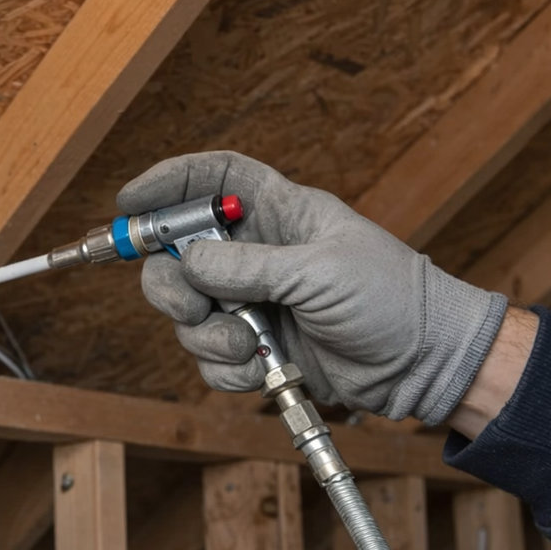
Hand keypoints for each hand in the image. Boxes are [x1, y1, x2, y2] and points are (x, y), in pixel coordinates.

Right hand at [122, 151, 506, 423]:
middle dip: (173, 284)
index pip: (212, 180)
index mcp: (278, 213)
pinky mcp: (257, 348)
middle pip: (178, 255)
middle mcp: (257, 254)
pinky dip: (227, 369)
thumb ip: (248, 265)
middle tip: (191, 306)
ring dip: (209, 336)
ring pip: (188, 315)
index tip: (129, 201)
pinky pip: (210, 358)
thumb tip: (188, 260)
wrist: (422, 364)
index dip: (168, 183)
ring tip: (253, 344)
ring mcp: (254, 303)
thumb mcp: (320, 272)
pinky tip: (260, 369)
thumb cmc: (390, 298)